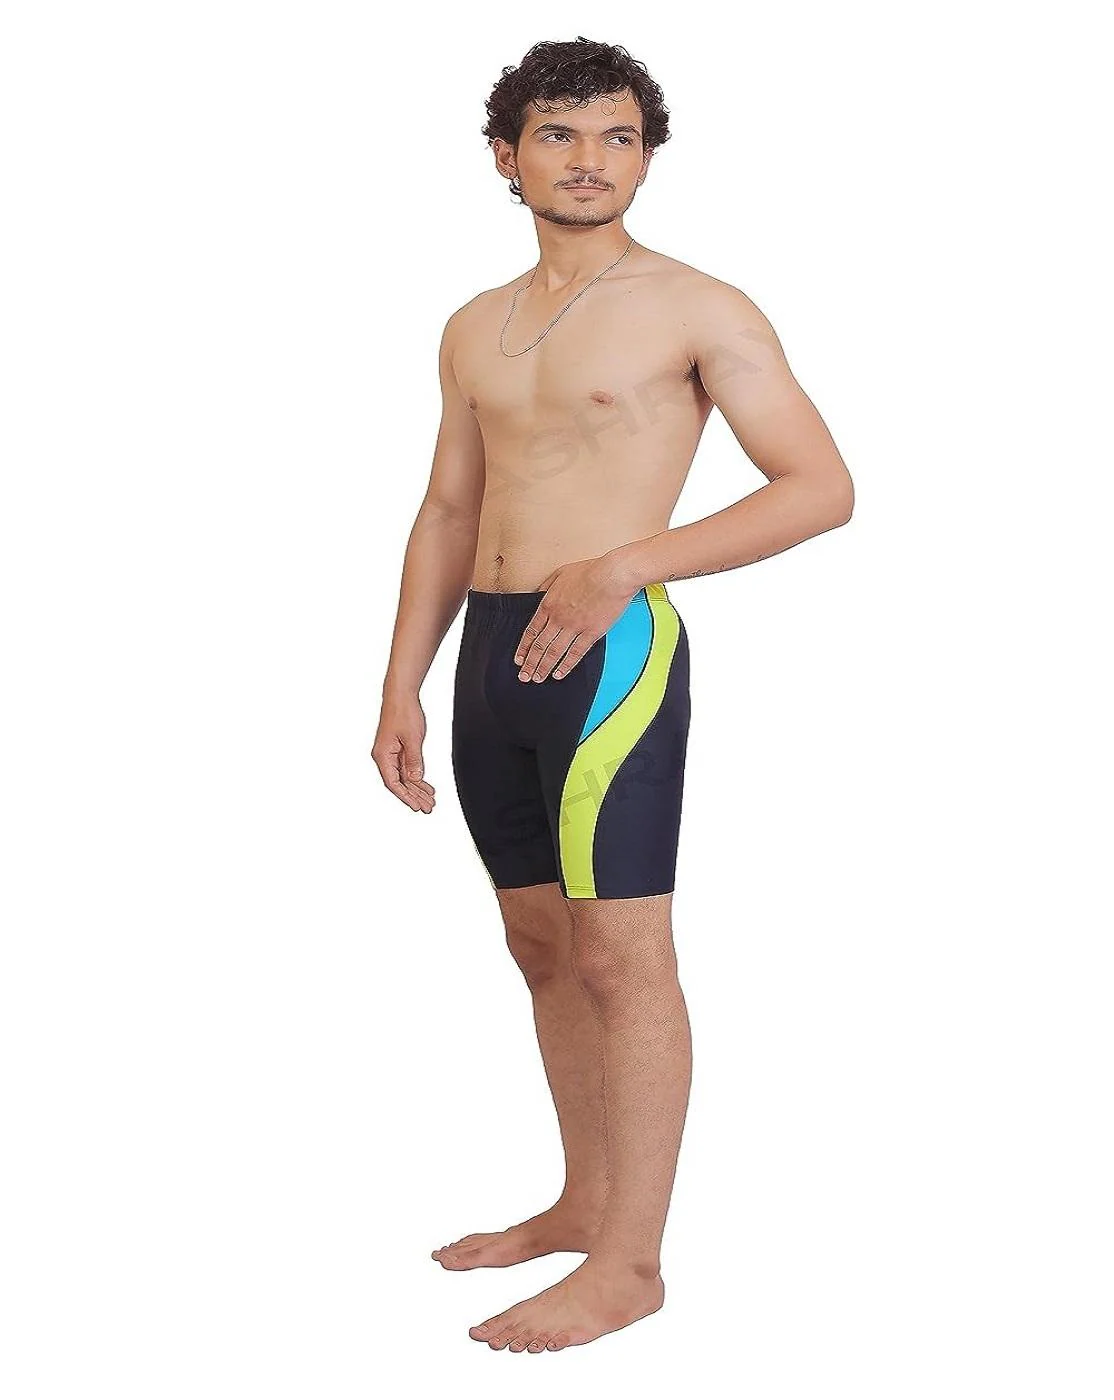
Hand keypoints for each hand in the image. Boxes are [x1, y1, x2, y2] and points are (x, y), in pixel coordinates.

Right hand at [371, 693, 435, 811]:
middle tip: (428, 808)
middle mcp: (384, 757)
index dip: (406, 797)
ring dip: (417, 789)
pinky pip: (407, 768)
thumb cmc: (403, 712)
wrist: (401, 695)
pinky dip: (418, 778)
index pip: (393, 783)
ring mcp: (391, 754)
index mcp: (382, 756)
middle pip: (399, 783)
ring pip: (404, 777)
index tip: (417, 807)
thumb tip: (415, 779)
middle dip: (414, 797)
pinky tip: (427, 787)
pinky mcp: (398, 749)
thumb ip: (414, 761)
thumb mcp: (412, 739)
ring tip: (430, 800)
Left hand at [515, 555, 637, 681]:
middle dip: (530, 663)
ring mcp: (574, 627)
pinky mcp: (591, 633)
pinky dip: (566, 665)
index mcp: (548, 604)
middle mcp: (558, 618)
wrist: (613, 574)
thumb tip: (538, 594)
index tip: (519, 659)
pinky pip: (575, 653)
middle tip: (524, 676)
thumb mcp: (560, 573)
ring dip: (544, 667)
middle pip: (539, 645)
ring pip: (554, 652)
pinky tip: (559, 674)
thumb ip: (546, 586)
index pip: (531, 631)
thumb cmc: (590, 570)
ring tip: (537, 678)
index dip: (524, 647)